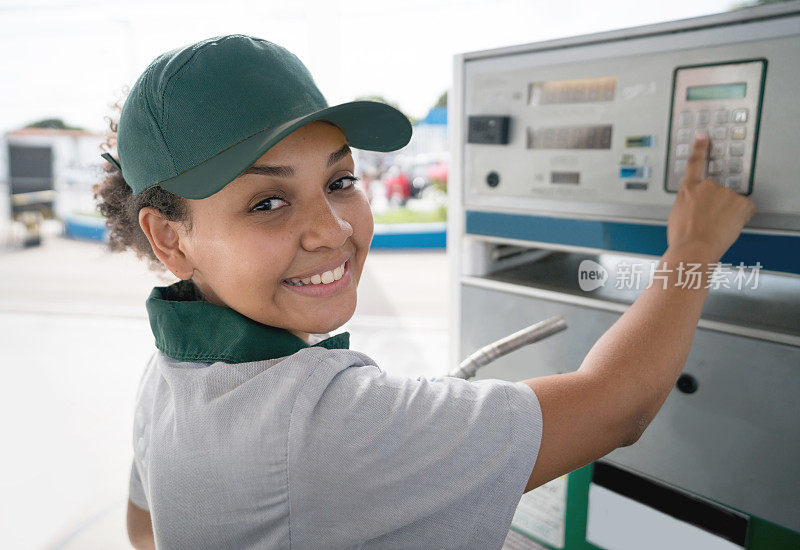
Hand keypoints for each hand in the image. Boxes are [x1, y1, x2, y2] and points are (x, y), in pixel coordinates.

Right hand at [666, 133, 755, 262]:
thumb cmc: (682, 238)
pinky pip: (745, 209)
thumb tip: (696, 208)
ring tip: (716, 228)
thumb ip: (688, 205)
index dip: (699, 148)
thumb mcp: (676, 216)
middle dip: (717, 206)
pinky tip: (729, 226)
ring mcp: (724, 193)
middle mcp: (707, 187)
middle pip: (718, 193)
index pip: (694, 163)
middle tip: (710, 222)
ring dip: (728, 213)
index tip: (703, 136)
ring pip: (732, 203)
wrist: (693, 248)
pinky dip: (741, 218)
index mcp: (688, 190)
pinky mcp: (739, 202)